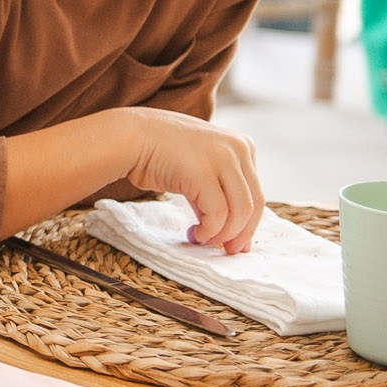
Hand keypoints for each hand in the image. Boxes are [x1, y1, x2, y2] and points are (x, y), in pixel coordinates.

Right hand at [123, 108, 263, 252]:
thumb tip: (230, 232)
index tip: (234, 240)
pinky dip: (209, 230)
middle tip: (228, 250)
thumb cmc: (160, 152)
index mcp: (242, 145)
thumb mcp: (200, 167)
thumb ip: (217, 192)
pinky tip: (195, 233)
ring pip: (240, 211)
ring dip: (224, 234)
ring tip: (204, 241)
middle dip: (242, 233)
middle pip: (254, 203)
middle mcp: (238, 149)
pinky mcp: (203, 173)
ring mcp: (223, 158)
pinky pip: (217, 213)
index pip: (255, 192)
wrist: (130, 136)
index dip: (248, 222)